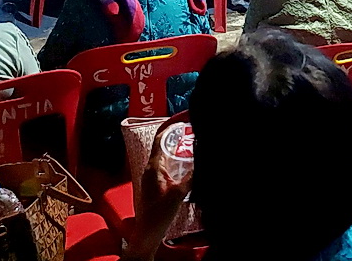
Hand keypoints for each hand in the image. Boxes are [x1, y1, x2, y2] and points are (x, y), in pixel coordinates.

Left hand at [123, 127, 192, 260]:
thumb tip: (203, 161)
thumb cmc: (159, 214)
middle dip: (174, 135)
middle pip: (161, 145)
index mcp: (153, 167)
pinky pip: (164, 164)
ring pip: (163, 155)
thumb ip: (192, 176)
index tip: (180, 119)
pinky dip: (174, 158)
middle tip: (188, 129)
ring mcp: (151, 176)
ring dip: (174, 147)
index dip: (169, 126)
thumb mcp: (179, 193)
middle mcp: (150, 169)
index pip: (159, 139)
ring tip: (188, 141)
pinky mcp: (155, 183)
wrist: (148, 232)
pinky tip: (184, 162)